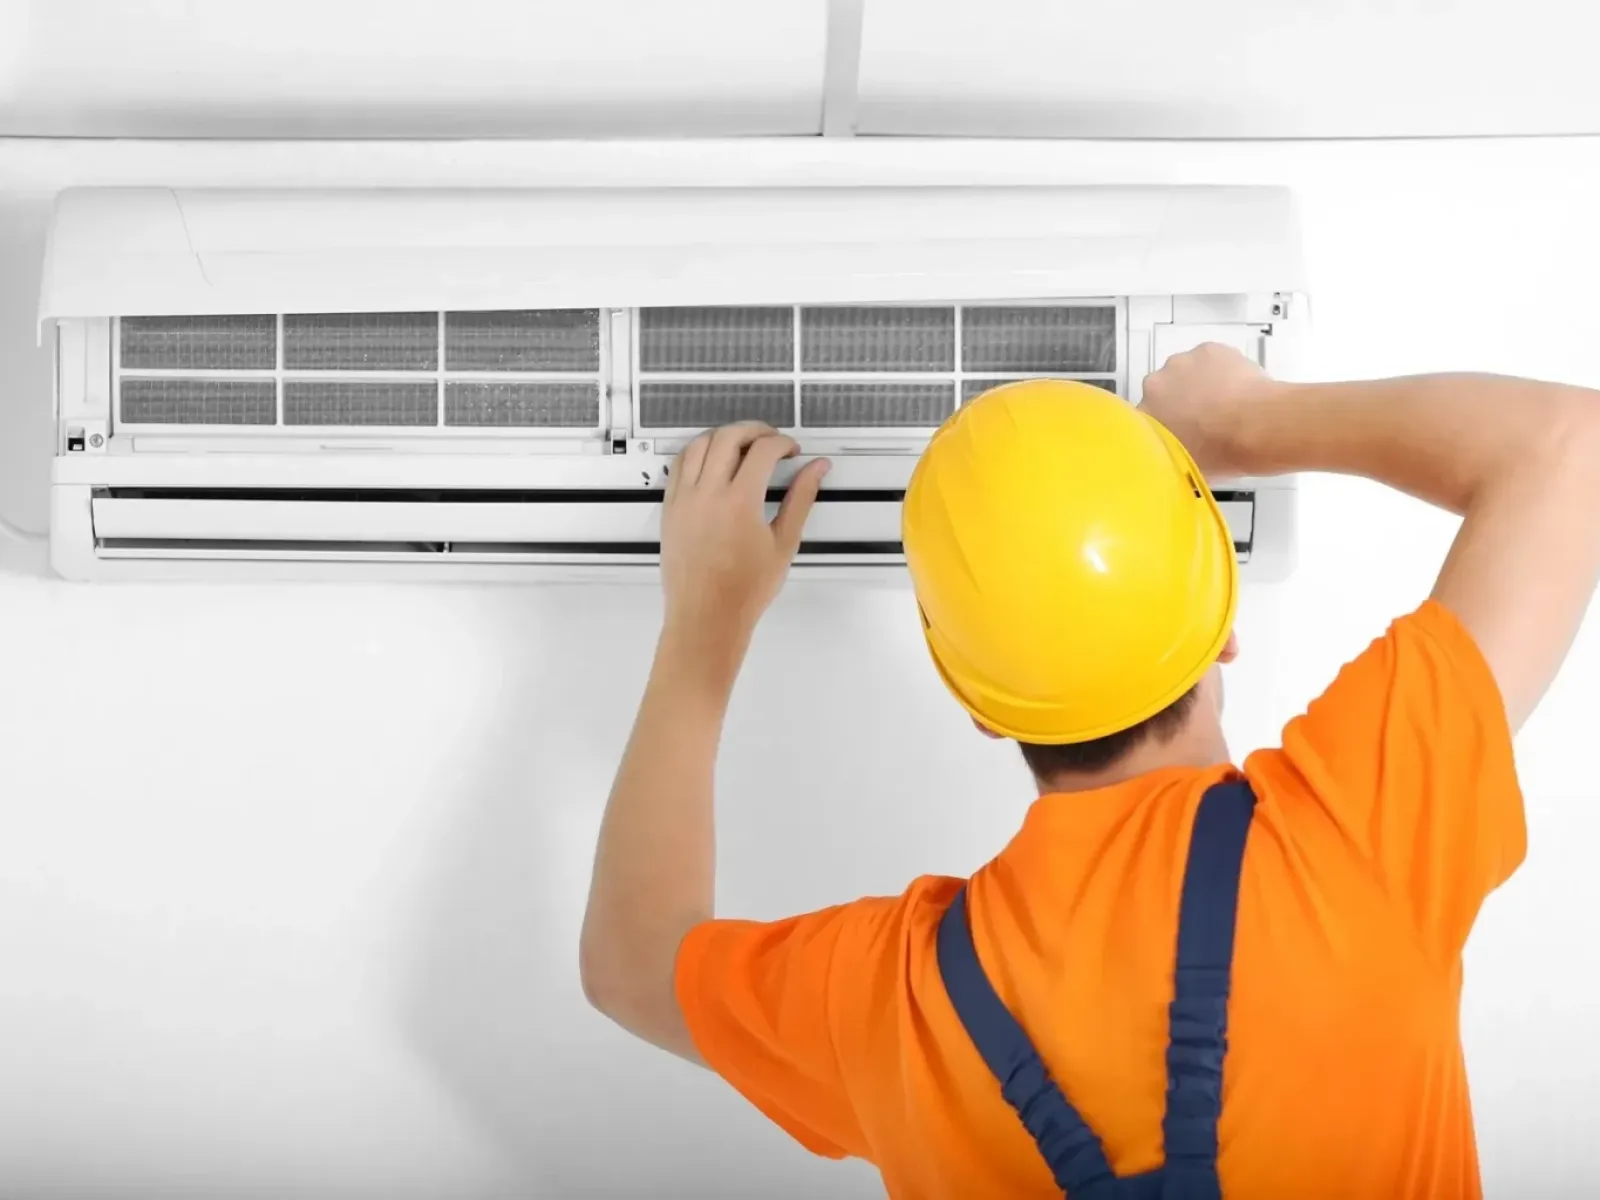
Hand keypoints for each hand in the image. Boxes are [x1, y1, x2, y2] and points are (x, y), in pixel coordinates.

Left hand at [660, 421, 830, 645]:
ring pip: (700, 444)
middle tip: (770, 440)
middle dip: (754, 430)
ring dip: (724, 436)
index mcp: (739, 502)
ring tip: (742, 446)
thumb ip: (801, 499)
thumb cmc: (743, 591)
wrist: (707, 616)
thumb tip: (816, 470)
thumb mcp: (784, 543)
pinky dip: (697, 452)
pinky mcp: (670, 508)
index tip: (791, 450)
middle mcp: (708, 495)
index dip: (782, 442)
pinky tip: (712, 460)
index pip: (762, 450)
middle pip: (729, 436)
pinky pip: (679, 464)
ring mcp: (684, 499)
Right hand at [1139, 343, 1279, 477]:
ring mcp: (1182, 363)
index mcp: (1146, 414)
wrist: (1257, 427)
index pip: (1149, 415)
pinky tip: (1237, 386)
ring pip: (1188, 370)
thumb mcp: (1185, 464)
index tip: (1182, 429)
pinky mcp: (1208, 349)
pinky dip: (1222, 368)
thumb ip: (1170, 451)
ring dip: (1201, 381)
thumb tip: (1176, 452)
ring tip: (1225, 401)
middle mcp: (1156, 385)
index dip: (1167, 421)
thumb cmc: (1223, 451)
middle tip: (1205, 416)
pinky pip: (1212, 358)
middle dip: (1181, 398)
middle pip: (1165, 388)